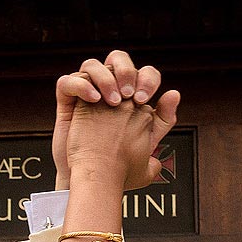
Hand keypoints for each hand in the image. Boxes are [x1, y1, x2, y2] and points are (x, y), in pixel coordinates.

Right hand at [53, 49, 177, 188]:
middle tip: (128, 95)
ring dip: (104, 78)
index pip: (143, 73)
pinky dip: (80, 85)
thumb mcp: (149, 146)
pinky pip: (68, 82)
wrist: (96, 182)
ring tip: (109, 101)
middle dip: (126, 70)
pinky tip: (92, 101)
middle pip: (118, 59)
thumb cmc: (122, 168)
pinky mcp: (67, 104)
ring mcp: (88, 95)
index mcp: (131, 98)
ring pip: (92, 65)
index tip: (144, 99)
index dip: (148, 79)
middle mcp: (110, 91)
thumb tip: (174, 93)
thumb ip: (163, 121)